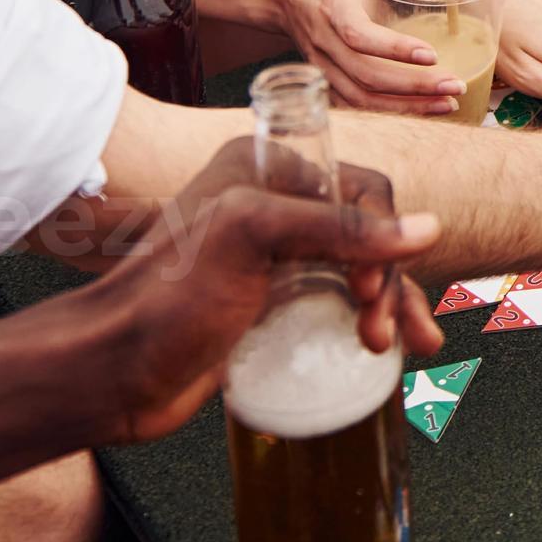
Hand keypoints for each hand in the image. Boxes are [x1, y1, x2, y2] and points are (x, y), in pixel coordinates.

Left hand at [78, 140, 441, 443]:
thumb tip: (426, 230)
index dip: (379, 236)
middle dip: (389, 281)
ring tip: (398, 349)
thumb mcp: (251, 238)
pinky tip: (385, 354)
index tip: (367, 288)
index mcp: (264, 169)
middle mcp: (273, 207)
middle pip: (368, 233)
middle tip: (382, 331)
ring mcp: (275, 259)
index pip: (360, 188)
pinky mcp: (274, 306)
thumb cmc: (167, 298)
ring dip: (390, 306)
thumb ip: (337, 225)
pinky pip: (340, 305)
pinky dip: (369, 323)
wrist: (115, 372)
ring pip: (361, 272)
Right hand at [277, 0, 464, 116]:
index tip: (432, 54)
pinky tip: (420, 112)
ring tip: (447, 104)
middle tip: (456, 86)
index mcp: (334, 6)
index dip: (393, 49)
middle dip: (414, 86)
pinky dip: (387, 114)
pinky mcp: (325, 81)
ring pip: (361, 98)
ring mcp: (322, 66)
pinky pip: (355, 107)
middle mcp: (325, 41)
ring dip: (406, 107)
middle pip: (366, 75)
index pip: (359, 35)